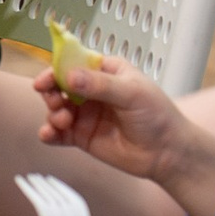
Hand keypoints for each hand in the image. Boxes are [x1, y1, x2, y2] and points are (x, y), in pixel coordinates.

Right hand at [30, 48, 214, 215]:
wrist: (167, 153)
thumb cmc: (158, 116)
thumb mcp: (132, 93)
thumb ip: (101, 85)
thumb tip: (70, 77)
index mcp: (106, 71)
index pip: (75, 62)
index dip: (58, 68)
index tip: (47, 80)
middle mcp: (92, 90)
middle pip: (60, 84)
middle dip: (51, 91)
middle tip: (55, 101)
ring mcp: (86, 113)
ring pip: (56, 108)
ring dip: (52, 113)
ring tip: (62, 121)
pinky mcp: (82, 136)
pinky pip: (57, 133)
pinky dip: (49, 132)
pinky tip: (49, 135)